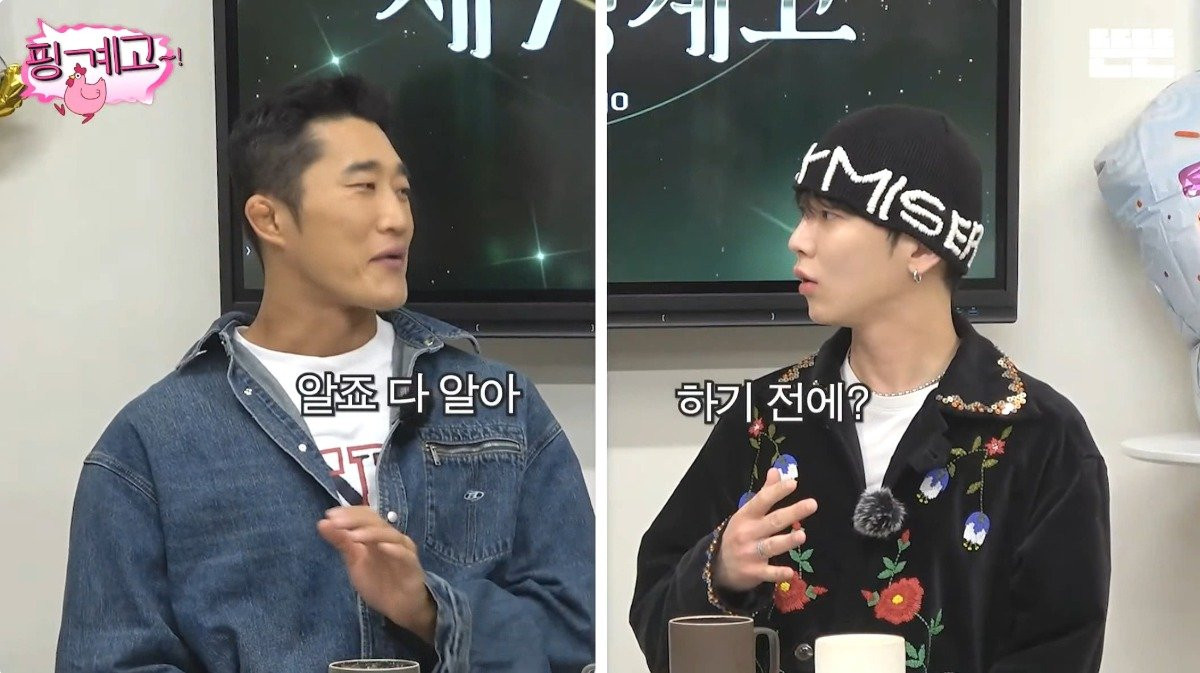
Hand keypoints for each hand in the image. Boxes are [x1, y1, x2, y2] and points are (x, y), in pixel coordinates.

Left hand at [317, 506, 436, 643]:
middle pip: (376, 521)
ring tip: (353, 536)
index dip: (349, 513)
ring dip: (371, 533)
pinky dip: (395, 549)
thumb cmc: (378, 581)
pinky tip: (383, 547)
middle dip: (355, 520)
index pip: (365, 515)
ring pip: (390, 535)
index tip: (329, 515)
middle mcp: (391, 538)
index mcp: (377, 535)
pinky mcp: (412, 566)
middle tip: (336, 522)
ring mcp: (403, 550)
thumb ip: (341, 542)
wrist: (400, 607)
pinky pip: (405, 555)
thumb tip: (322, 522)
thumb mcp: (354, 561)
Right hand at [713, 468, 818, 592]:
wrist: (720, 567)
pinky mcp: (754, 572)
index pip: (762, 501)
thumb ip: (764, 494)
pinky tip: (790, 572)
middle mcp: (747, 533)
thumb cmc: (739, 534)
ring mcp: (750, 553)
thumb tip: (776, 471)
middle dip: (792, 513)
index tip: (793, 483)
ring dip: (787, 541)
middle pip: (773, 521)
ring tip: (802, 535)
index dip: (777, 492)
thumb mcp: (746, 514)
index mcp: (745, 516)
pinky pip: (768, 573)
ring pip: (771, 546)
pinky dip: (778, 573)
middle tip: (812, 504)